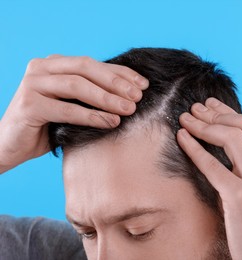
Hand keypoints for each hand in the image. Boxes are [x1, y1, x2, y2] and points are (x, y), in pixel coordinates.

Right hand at [0, 55, 148, 172]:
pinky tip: (111, 123)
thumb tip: (133, 92)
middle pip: (86, 69)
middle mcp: (41, 68)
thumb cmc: (47, 126)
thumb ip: (93, 94)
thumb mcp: (73, 105)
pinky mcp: (29, 105)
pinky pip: (67, 109)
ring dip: (107, 98)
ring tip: (128, 109)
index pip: (93, 64)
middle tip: (138, 96)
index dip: (120, 73)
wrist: (10, 145)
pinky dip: (92, 116)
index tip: (143, 84)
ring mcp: (32, 84)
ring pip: (77, 86)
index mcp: (54, 64)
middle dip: (116, 82)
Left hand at [177, 97, 241, 259]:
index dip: (230, 113)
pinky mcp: (240, 199)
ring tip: (186, 119)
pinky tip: (183, 139)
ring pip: (231, 138)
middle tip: (197, 108)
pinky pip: (213, 165)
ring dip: (204, 124)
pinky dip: (194, 148)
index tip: (213, 107)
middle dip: (216, 112)